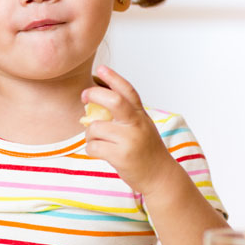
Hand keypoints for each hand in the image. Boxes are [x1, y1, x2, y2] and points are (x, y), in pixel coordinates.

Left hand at [82, 66, 178, 196]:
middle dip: (94, 94)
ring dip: (90, 135)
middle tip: (84, 97)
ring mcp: (129, 140)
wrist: (160, 176)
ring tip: (98, 141)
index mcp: (141, 115)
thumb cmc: (146, 151)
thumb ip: (124, 116)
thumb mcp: (141, 127)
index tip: (101, 68)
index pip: (127, 91)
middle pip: (113, 101)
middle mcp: (137, 124)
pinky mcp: (121, 156)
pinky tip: (100, 152)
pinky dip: (91, 149)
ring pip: (95, 128)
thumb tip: (93, 108)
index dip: (113, 78)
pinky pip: (93, 147)